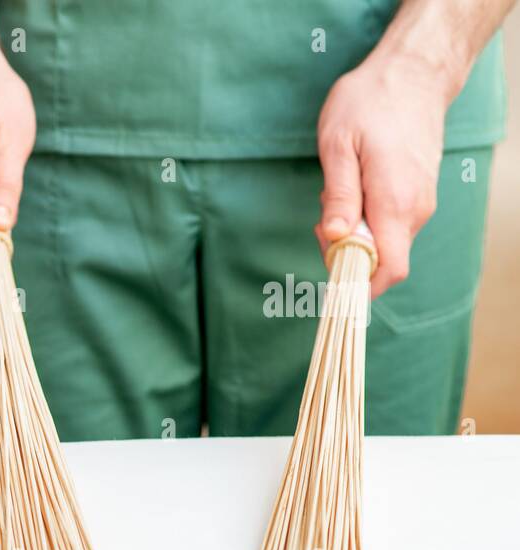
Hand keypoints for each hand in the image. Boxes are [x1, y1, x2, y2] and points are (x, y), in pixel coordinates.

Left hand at [316, 55, 447, 297]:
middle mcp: (414, 210)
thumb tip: (336, 238)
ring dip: (352, 233)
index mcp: (394, 203)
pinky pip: (389, 225)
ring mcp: (420, 203)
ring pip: (383, 242)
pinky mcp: (417, 195)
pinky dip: (364, 219)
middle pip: (380, 261)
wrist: (414, 72)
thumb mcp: (339, 145)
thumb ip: (339, 196)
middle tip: (322, 217)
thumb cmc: (370, 103)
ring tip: (336, 194)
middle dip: (344, 253)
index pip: (388, 270)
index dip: (357, 284)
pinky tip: (352, 189)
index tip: (330, 269)